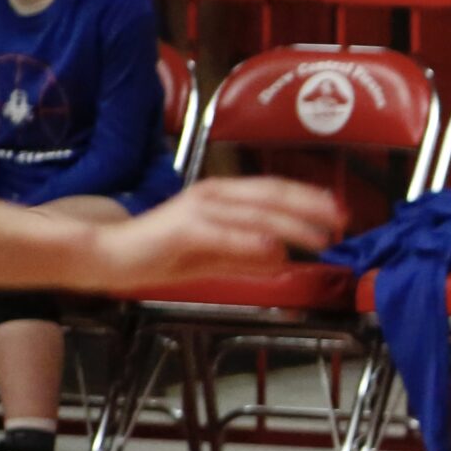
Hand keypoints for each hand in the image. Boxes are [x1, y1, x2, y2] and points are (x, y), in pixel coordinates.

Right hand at [86, 178, 344, 291]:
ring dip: (292, 225)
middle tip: (342, 222)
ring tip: (320, 238)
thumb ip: (245, 258)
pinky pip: (224, 233)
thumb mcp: (212, 258)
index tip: (339, 211)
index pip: (274, 190)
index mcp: (222, 196)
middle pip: (272, 195)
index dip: (309, 198)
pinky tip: (274, 245)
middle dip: (311, 207)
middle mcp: (213, 195)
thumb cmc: (159, 254)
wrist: (108, 255)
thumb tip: (281, 260)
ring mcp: (198, 210)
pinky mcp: (183, 229)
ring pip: (255, 212)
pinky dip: (251, 238)